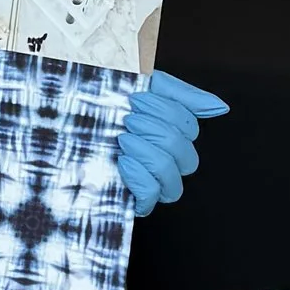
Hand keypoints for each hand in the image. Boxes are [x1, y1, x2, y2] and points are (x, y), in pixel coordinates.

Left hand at [116, 71, 225, 215]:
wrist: (68, 118)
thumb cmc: (105, 104)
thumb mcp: (145, 88)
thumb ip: (183, 96)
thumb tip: (221, 108)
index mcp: (174, 134)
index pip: (189, 128)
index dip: (165, 111)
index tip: (135, 99)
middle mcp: (169, 160)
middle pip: (184, 153)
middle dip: (154, 131)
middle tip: (127, 120)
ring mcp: (154, 183)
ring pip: (171, 174)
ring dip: (147, 152)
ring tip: (122, 140)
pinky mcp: (135, 200)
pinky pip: (152, 196)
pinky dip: (139, 178)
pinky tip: (122, 162)